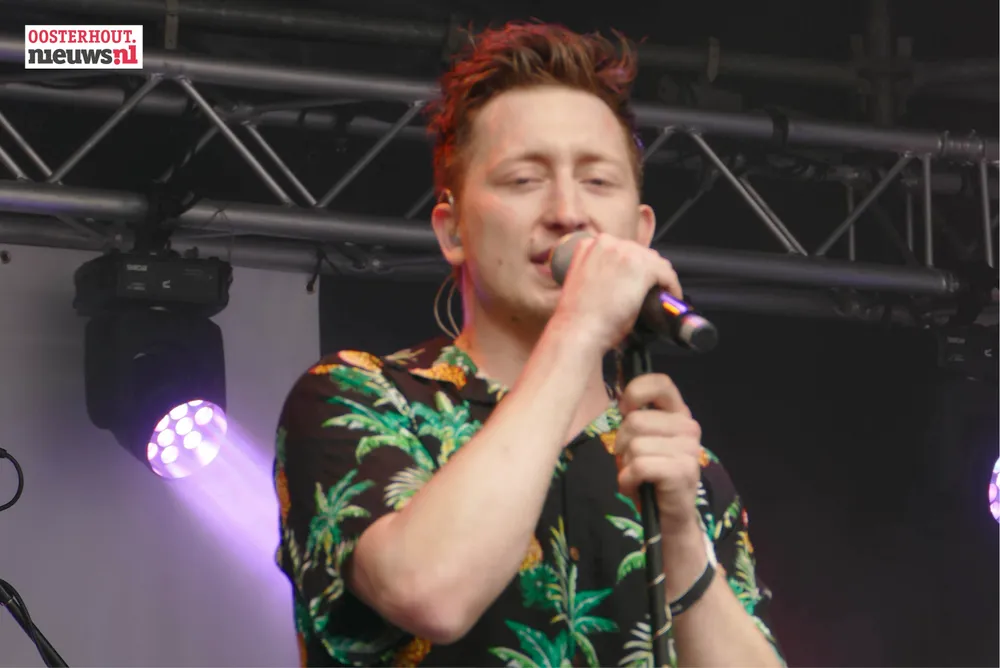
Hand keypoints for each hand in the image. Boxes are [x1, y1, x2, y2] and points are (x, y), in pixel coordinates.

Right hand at [551, 233, 682, 352]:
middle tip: (651, 291)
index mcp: (590, 245)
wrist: (579, 331)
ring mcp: (625, 253)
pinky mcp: (643, 268)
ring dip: (661, 279)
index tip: (638, 281)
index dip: (633, 267)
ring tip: (661, 295)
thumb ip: (596, 270)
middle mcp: (608, 243)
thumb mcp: (581, 282)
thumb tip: (619, 278)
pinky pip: (667, 274)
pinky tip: (670, 298)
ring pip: (656, 262)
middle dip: (648, 272)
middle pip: (641, 253)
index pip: (623, 250)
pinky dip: (672, 287)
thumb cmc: (578, 317)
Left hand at [615, 373, 702, 536]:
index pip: (661, 383)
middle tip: (631, 460)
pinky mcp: (681, 471)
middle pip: (635, 420)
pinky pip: (639, 466)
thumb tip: (623, 404)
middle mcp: (688, 427)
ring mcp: (688, 449)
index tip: (625, 411)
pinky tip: (635, 486)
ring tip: (635, 475)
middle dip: (622, 443)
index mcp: (679, 413)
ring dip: (625, 465)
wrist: (669, 515)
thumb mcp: (643, 440)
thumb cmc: (651, 474)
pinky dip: (628, 479)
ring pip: (634, 445)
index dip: (635, 392)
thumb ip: (637, 418)